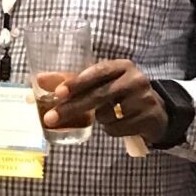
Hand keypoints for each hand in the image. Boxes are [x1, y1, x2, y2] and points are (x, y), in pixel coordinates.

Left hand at [38, 57, 167, 145]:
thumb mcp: (103, 82)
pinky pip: (116, 129)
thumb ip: (73, 81)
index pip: (97, 71)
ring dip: (100, 120)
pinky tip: (120, 123)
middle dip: (72, 108)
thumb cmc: (121, 94)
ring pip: (106, 115)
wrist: (157, 111)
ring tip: (109, 114)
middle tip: (51, 118)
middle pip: (98, 95)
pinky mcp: (148, 117)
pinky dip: (112, 129)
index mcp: (121, 66)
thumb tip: (39, 80)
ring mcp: (143, 98)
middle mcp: (135, 79)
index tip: (58, 93)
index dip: (77, 82)